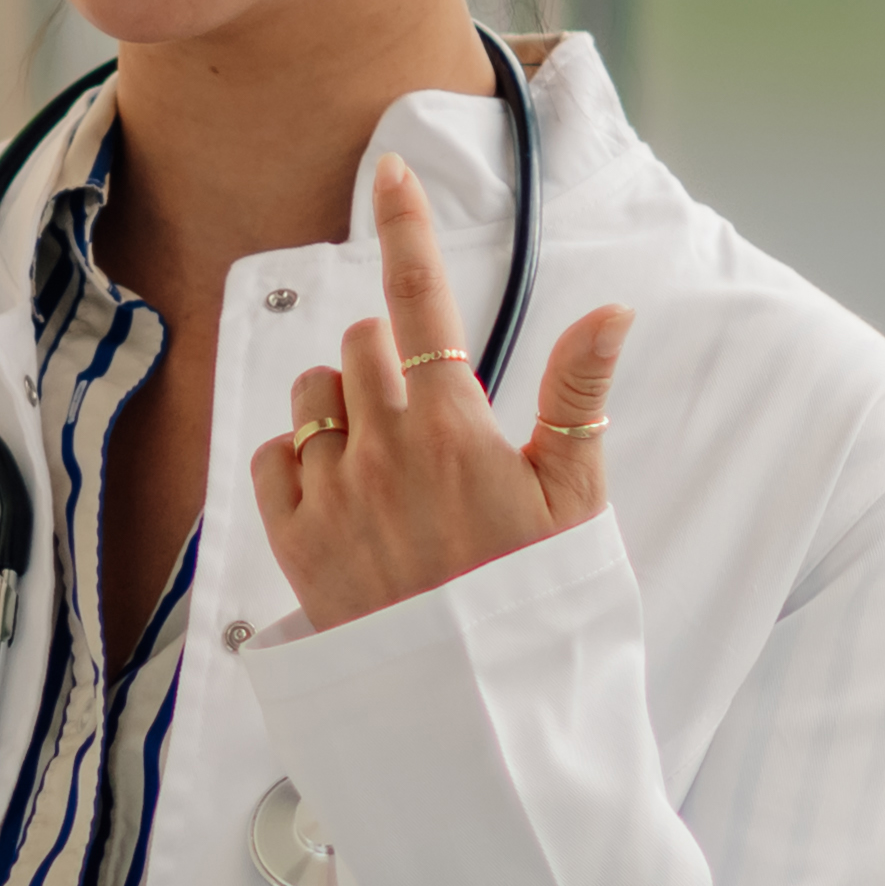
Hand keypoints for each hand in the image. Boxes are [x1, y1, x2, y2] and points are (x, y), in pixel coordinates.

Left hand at [254, 158, 634, 636]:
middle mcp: (383, 451)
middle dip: (390, 356)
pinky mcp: (293, 543)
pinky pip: (274, 457)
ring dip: (342, 405)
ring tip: (388, 460)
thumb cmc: (537, 604)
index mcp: (456, 430)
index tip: (391, 173)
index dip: (406, 227)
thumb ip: (582, 398)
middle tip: (430, 413)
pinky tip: (341, 491)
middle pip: (360, 341)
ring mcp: (332, 496)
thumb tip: (611, 310)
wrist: (478, 712)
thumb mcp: (576, 502)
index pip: (422, 301)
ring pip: (312, 394)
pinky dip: (299, 459)